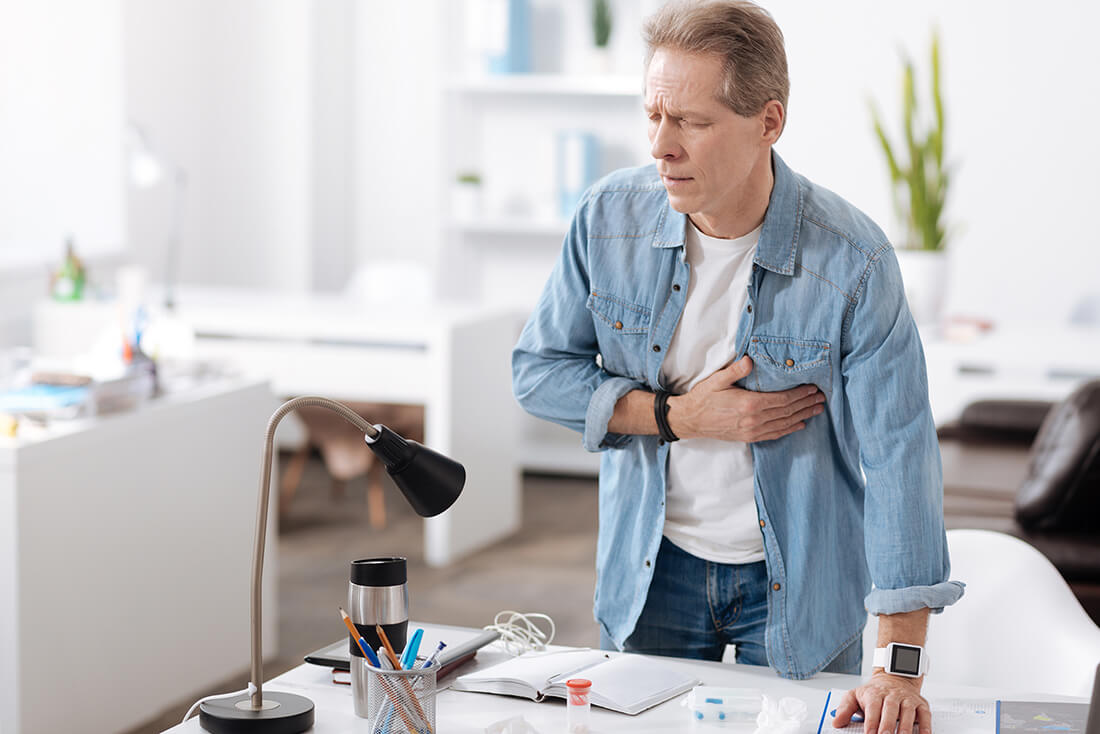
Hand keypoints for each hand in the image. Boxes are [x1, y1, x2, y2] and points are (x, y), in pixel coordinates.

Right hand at [667, 356, 824, 441]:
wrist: (690, 420)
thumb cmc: (702, 398)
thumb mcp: (716, 380)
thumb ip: (735, 370)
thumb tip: (750, 361)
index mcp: (749, 404)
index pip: (782, 399)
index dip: (799, 394)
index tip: (812, 388)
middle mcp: (753, 420)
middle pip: (787, 412)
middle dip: (806, 404)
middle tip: (821, 398)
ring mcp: (752, 431)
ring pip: (784, 424)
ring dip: (802, 416)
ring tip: (817, 410)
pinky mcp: (749, 437)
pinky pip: (774, 434)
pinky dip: (789, 430)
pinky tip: (799, 425)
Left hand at [832, 671, 930, 733]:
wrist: (894, 679)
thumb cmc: (874, 693)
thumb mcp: (855, 696)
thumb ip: (844, 709)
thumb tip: (836, 722)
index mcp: (875, 693)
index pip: (873, 707)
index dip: (871, 721)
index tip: (869, 733)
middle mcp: (892, 695)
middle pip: (890, 709)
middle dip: (887, 725)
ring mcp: (908, 699)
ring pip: (908, 711)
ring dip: (906, 727)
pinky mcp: (921, 704)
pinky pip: (925, 715)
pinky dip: (926, 726)